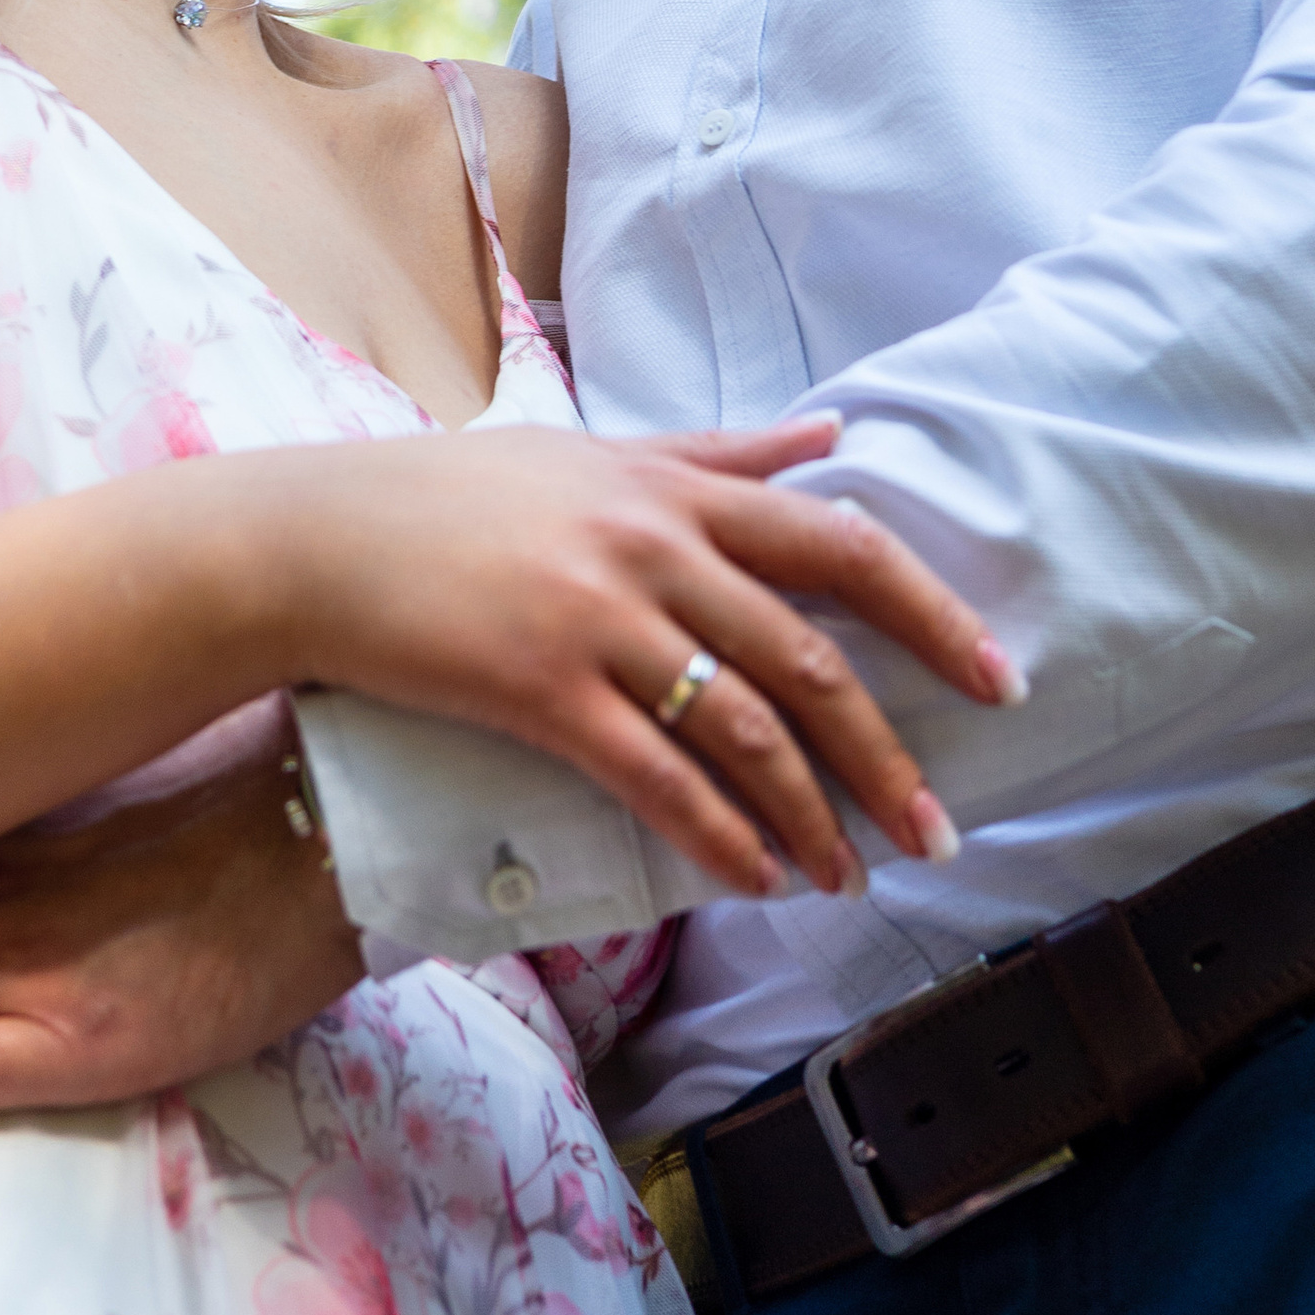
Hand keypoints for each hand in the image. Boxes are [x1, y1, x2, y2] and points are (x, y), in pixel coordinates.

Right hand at [251, 415, 1010, 903]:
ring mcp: (596, 617)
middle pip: (810, 657)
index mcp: (676, 487)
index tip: (996, 677)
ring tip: (853, 877)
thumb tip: (834, 436)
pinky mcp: (539, 687)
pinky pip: (656, 777)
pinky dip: (720, 836)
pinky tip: (757, 877)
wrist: (318, 537)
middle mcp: (653, 545)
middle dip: (889, 755)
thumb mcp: (594, 450)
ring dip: (815, 815)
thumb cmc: (455, 495)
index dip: (930, 614)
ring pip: (745, 729)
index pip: (841, 544)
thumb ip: (719, 451)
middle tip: (940, 827)